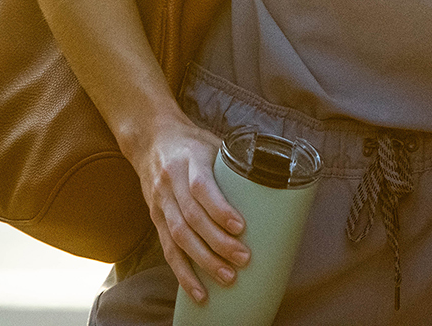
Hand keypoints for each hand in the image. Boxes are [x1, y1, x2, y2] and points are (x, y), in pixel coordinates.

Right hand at [129, 112, 248, 302]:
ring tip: (227, 278)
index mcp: (190, 161)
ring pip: (179, 238)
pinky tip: (197, 291)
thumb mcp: (215, 143)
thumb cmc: (193, 143)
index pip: (202, 188)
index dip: (220, 209)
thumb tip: (279, 179)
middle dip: (218, 243)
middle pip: (192, 219)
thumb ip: (239, 161)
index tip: (241, 226)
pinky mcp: (156, 220)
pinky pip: (168, 250)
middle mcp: (172, 184)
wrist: (151, 140)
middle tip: (243, 259)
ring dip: (203, 262)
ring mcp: (161, 203)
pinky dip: (183, 273)